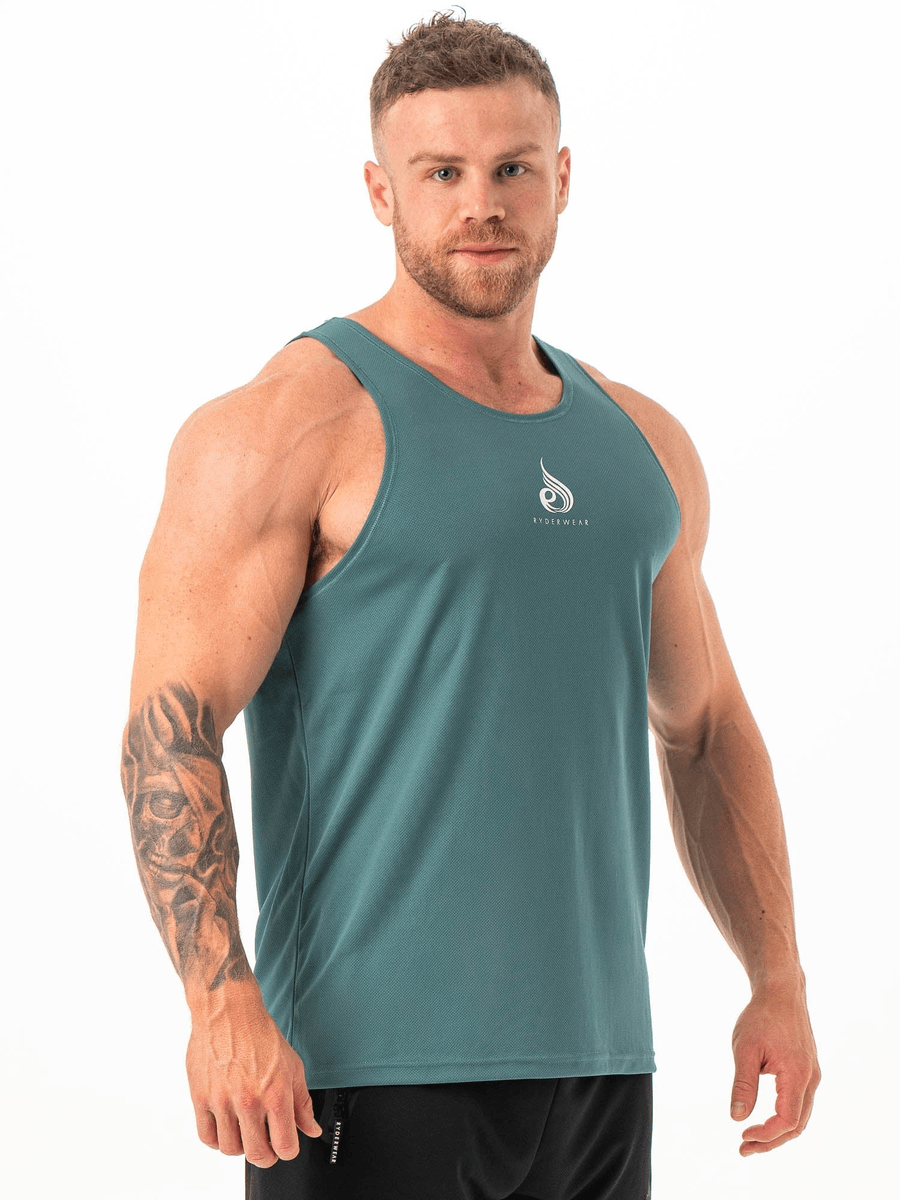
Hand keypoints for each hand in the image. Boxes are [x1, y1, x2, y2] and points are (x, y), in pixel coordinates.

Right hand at [185, 985, 322, 1167]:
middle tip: (266, 1143)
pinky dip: (217, 1139)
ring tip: (245, 1130)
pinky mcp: (200, 1097)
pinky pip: (206, 1136)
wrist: (229, 1011)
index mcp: (275, 1094)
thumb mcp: (293, 1066)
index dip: (288, 1150)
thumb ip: (302, 1103)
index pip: (285, 1146)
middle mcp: (249, 1100)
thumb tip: (311, 1129)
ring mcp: (222, 1101)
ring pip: (230, 1149)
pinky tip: (226, 1126)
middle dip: (266, 1155)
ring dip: (240, 1146)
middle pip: (257, 1154)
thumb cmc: (261, 1035)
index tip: (285, 1144)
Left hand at [730, 979, 820, 1155]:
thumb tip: (737, 1117)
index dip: (766, 1134)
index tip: (743, 1136)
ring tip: (751, 1138)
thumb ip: (743, 1084)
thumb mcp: (745, 1049)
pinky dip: (784, 1117)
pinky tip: (764, 1118)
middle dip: (771, 1141)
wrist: (781, 992)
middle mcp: (810, 1078)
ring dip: (777, 1131)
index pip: (787, 1120)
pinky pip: (800, 1102)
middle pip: (797, 1124)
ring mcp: (812, 1074)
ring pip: (800, 1115)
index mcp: (797, 1074)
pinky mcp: (807, 1069)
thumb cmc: (761, 1017)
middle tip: (743, 1149)